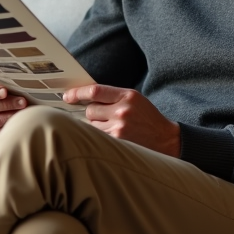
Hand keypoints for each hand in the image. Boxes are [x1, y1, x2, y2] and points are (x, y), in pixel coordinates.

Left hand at [61, 84, 180, 156]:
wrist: (166, 139)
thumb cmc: (147, 117)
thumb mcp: (134, 99)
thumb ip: (112, 96)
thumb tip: (83, 97)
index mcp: (127, 95)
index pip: (94, 91)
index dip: (77, 93)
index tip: (66, 96)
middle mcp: (123, 111)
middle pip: (90, 110)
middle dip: (92, 113)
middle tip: (104, 117)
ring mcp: (120, 128)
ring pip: (92, 125)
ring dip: (97, 126)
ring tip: (113, 127)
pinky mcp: (119, 143)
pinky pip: (99, 137)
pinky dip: (101, 137)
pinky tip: (114, 136)